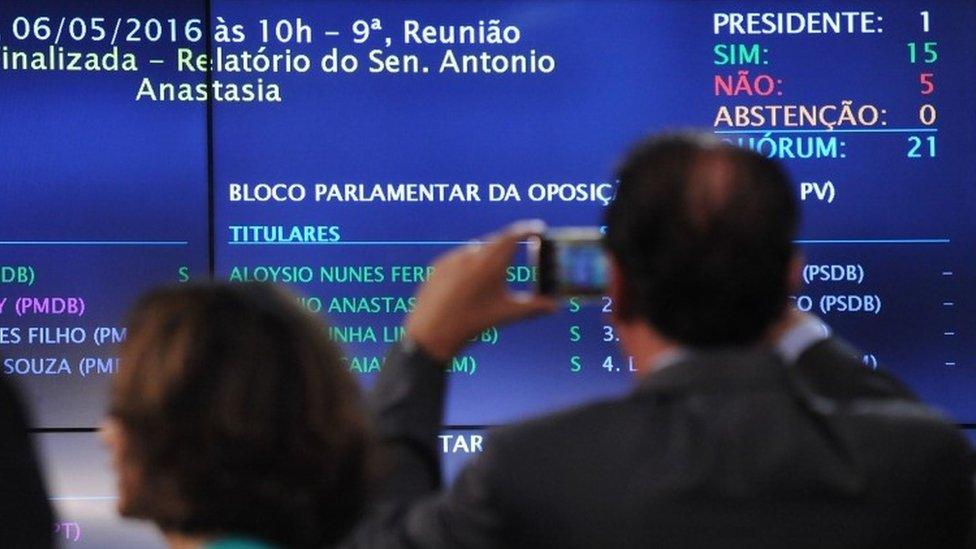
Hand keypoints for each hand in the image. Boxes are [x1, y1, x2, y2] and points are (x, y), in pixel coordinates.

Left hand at [405, 221, 558, 360]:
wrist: (431, 334)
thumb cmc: (471, 323)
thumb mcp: (506, 314)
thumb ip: (533, 307)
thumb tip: (553, 306)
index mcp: (491, 262)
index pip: (513, 235)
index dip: (527, 230)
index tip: (537, 228)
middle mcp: (471, 255)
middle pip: (494, 241)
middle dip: (508, 245)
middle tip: (518, 249)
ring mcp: (451, 259)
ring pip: (475, 251)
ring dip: (486, 256)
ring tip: (491, 274)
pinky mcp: (437, 267)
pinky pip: (457, 259)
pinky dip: (468, 265)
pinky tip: (468, 283)